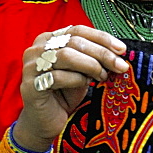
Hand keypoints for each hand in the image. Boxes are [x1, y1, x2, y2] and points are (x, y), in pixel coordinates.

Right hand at [15, 25, 128, 149]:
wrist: (45, 123)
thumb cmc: (63, 95)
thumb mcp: (82, 72)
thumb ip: (93, 60)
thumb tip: (118, 54)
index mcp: (49, 40)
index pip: (78, 30)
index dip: (102, 38)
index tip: (122, 49)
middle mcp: (37, 49)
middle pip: (74, 41)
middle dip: (102, 53)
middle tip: (120, 66)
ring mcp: (31, 67)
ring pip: (66, 55)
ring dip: (91, 65)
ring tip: (102, 76)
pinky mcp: (31, 86)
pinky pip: (58, 77)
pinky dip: (77, 79)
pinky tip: (86, 84)